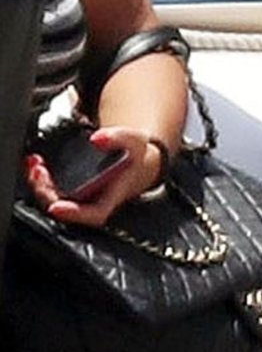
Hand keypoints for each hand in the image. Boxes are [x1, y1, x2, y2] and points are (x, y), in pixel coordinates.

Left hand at [24, 127, 166, 227]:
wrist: (136, 161)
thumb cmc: (135, 156)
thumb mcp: (135, 142)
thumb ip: (118, 137)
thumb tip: (97, 138)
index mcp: (112, 197)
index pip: (93, 214)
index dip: (73, 214)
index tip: (56, 206)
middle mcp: (93, 202)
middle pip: (65, 207)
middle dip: (46, 191)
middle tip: (39, 170)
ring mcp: (80, 199)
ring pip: (54, 200)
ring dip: (40, 185)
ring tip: (35, 164)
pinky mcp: (71, 192)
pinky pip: (52, 190)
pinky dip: (41, 179)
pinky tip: (36, 163)